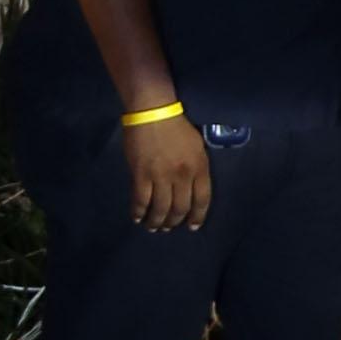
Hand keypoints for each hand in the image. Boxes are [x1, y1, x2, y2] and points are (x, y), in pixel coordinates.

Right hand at [125, 112, 212, 235]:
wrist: (153, 111)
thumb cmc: (177, 126)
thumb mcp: (197, 146)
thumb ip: (197, 167)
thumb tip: (192, 187)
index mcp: (199, 167)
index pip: (202, 200)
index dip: (198, 217)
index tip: (192, 226)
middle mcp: (183, 176)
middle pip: (180, 208)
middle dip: (174, 222)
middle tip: (169, 227)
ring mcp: (161, 176)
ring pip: (161, 209)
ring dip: (157, 222)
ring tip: (154, 227)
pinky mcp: (141, 175)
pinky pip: (141, 201)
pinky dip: (139, 212)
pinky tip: (137, 218)